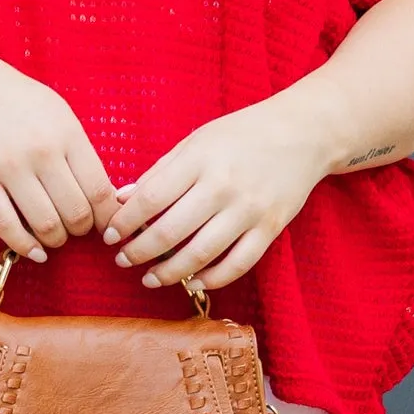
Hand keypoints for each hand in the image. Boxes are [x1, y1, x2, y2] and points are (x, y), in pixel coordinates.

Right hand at [0, 38, 120, 257]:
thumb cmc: (11, 96)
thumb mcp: (57, 112)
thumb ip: (78, 150)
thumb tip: (102, 194)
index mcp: (67, 133)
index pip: (100, 190)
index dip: (107, 217)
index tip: (105, 225)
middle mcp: (41, 151)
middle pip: (76, 213)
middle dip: (81, 231)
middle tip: (76, 229)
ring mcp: (8, 167)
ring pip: (45, 224)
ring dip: (55, 240)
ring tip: (54, 237)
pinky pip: (6, 225)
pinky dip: (25, 245)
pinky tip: (34, 250)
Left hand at [104, 97, 329, 291]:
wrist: (304, 132)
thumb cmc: (242, 134)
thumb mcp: (197, 141)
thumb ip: (160, 171)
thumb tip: (121, 198)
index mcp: (200, 159)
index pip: (150, 198)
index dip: (125, 222)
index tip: (110, 235)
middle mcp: (223, 186)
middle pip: (170, 232)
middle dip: (139, 253)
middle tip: (122, 261)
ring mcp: (249, 210)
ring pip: (200, 255)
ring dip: (169, 273)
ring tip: (150, 278)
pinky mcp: (270, 229)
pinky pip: (237, 265)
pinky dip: (212, 279)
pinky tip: (192, 282)